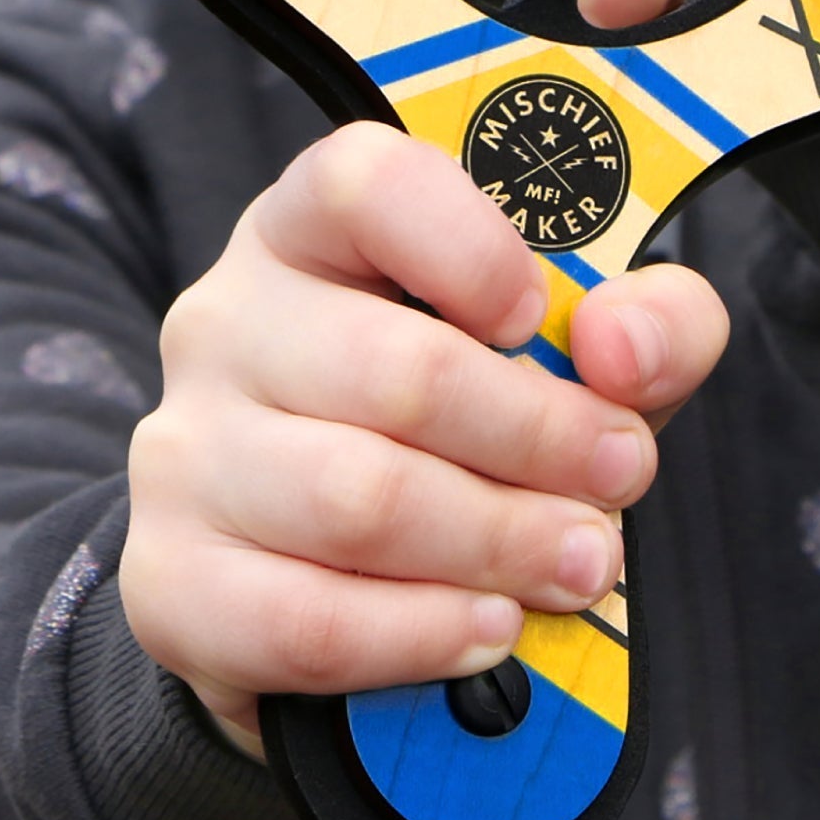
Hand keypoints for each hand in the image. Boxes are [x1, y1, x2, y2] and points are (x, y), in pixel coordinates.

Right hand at [119, 121, 729, 756]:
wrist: (331, 577)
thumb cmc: (472, 427)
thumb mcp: (577, 354)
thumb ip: (650, 323)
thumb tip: (623, 347)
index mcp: (313, 228)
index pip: (366, 184)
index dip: (471, 248)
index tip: (540, 315)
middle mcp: (228, 319)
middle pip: (396, 371)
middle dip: (539, 438)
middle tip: (620, 480)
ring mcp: (184, 449)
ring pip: (356, 501)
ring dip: (496, 543)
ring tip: (577, 563)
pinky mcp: (170, 580)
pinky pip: (303, 620)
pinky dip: (419, 635)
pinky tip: (489, 628)